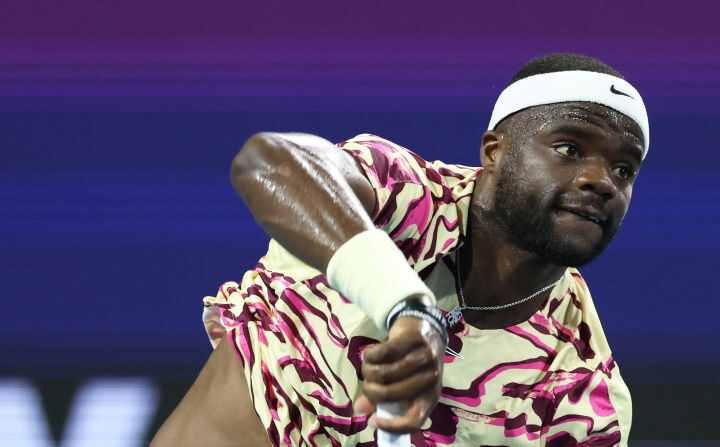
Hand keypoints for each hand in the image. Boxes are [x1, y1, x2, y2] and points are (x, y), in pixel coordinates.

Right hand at [354, 316, 445, 433]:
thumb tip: (358, 408)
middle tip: (366, 386)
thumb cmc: (413, 364)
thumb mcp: (403, 384)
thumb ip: (382, 399)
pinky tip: (367, 355)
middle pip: (393, 394)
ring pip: (385, 372)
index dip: (392, 426)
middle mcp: (431, 379)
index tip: (373, 420)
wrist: (426, 330)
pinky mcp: (413, 339)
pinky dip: (369, 355)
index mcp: (430, 397)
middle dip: (372, 391)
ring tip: (367, 368)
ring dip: (368, 372)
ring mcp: (424, 358)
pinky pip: (383, 351)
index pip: (414, 421)